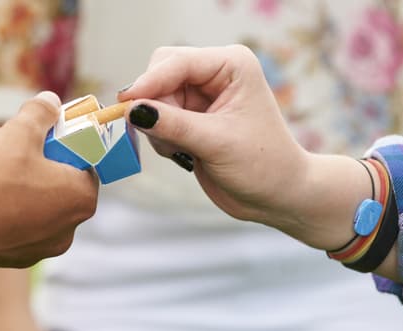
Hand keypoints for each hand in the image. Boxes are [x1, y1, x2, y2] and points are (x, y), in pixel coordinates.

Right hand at [0, 91, 98, 271]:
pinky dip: (0, 214)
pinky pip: (10, 229)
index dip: (67, 149)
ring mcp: (38, 250)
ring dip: (19, 192)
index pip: (86, 168)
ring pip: (34, 211)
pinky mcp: (10, 261)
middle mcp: (66, 232)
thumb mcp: (19, 132)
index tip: (48, 139)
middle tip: (16, 152)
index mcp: (81, 200)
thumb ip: (39, 113)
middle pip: (59, 190)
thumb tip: (50, 102)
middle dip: (41, 170)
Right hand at [118, 46, 374, 255]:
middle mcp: (215, 74)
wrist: (276, 196)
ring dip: (157, 125)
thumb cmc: (262, 165)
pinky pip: (157, 118)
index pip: (177, 61)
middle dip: (153, 104)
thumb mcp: (216, 143)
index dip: (150, 81)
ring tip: (182, 150)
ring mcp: (201, 96)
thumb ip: (173, 125)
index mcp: (231, 65)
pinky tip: (183, 153)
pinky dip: (160, 137)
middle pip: (160, 73)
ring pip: (154, 98)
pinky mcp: (191, 118)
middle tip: (161, 135)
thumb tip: (132, 110)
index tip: (127, 104)